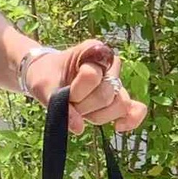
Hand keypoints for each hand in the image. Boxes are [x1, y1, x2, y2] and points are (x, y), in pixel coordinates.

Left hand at [25, 39, 148, 134]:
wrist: (47, 77)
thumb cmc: (45, 77)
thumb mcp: (42, 87)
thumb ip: (57, 104)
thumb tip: (79, 128)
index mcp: (92, 50)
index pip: (92, 76)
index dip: (76, 91)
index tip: (63, 93)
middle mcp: (109, 63)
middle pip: (107, 93)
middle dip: (85, 106)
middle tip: (70, 103)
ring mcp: (117, 81)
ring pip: (120, 104)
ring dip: (98, 115)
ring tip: (82, 111)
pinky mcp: (120, 98)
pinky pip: (135, 109)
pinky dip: (131, 120)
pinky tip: (118, 127)